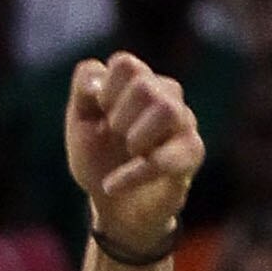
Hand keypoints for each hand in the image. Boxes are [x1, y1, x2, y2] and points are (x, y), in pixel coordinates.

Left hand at [65, 50, 202, 256]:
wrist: (115, 206)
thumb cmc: (99, 157)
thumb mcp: (79, 123)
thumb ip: (83, 92)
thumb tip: (95, 83)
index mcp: (137, 83)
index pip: (125, 64)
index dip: (105, 90)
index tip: (100, 112)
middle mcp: (166, 97)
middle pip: (146, 85)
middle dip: (119, 115)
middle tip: (114, 134)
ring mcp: (183, 123)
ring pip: (168, 110)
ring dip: (136, 136)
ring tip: (128, 151)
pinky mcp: (192, 154)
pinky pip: (170, 156)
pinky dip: (135, 173)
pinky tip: (113, 185)